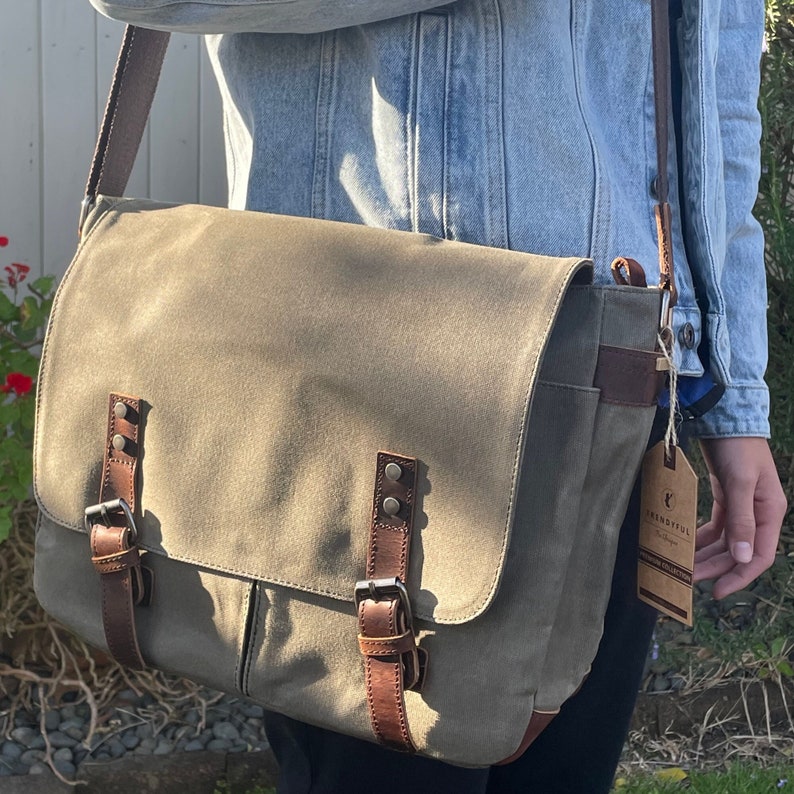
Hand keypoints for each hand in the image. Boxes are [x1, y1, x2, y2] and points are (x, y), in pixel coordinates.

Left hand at [693, 437, 786, 599]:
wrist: (726, 416)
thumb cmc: (737, 446)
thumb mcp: (739, 483)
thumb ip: (742, 520)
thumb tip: (742, 558)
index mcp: (770, 512)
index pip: (758, 556)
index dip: (739, 577)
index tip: (716, 592)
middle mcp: (759, 512)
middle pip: (738, 552)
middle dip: (715, 568)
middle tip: (686, 580)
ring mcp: (743, 504)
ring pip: (726, 541)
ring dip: (706, 554)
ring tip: (683, 566)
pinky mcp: (727, 495)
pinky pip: (717, 525)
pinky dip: (703, 537)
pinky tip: (688, 545)